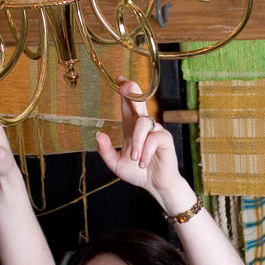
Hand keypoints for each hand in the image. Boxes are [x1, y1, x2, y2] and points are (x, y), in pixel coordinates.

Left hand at [96, 78, 183, 197]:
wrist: (155, 185)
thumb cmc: (137, 172)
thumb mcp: (116, 163)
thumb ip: (106, 151)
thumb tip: (98, 135)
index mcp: (130, 127)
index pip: (127, 104)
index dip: (124, 91)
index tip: (119, 79)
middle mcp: (143, 125)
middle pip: (139, 101)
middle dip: (132, 91)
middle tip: (124, 86)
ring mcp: (155, 131)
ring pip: (144, 123)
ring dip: (137, 140)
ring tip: (134, 158)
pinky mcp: (165, 140)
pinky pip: (154, 138)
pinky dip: (146, 151)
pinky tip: (143, 162)